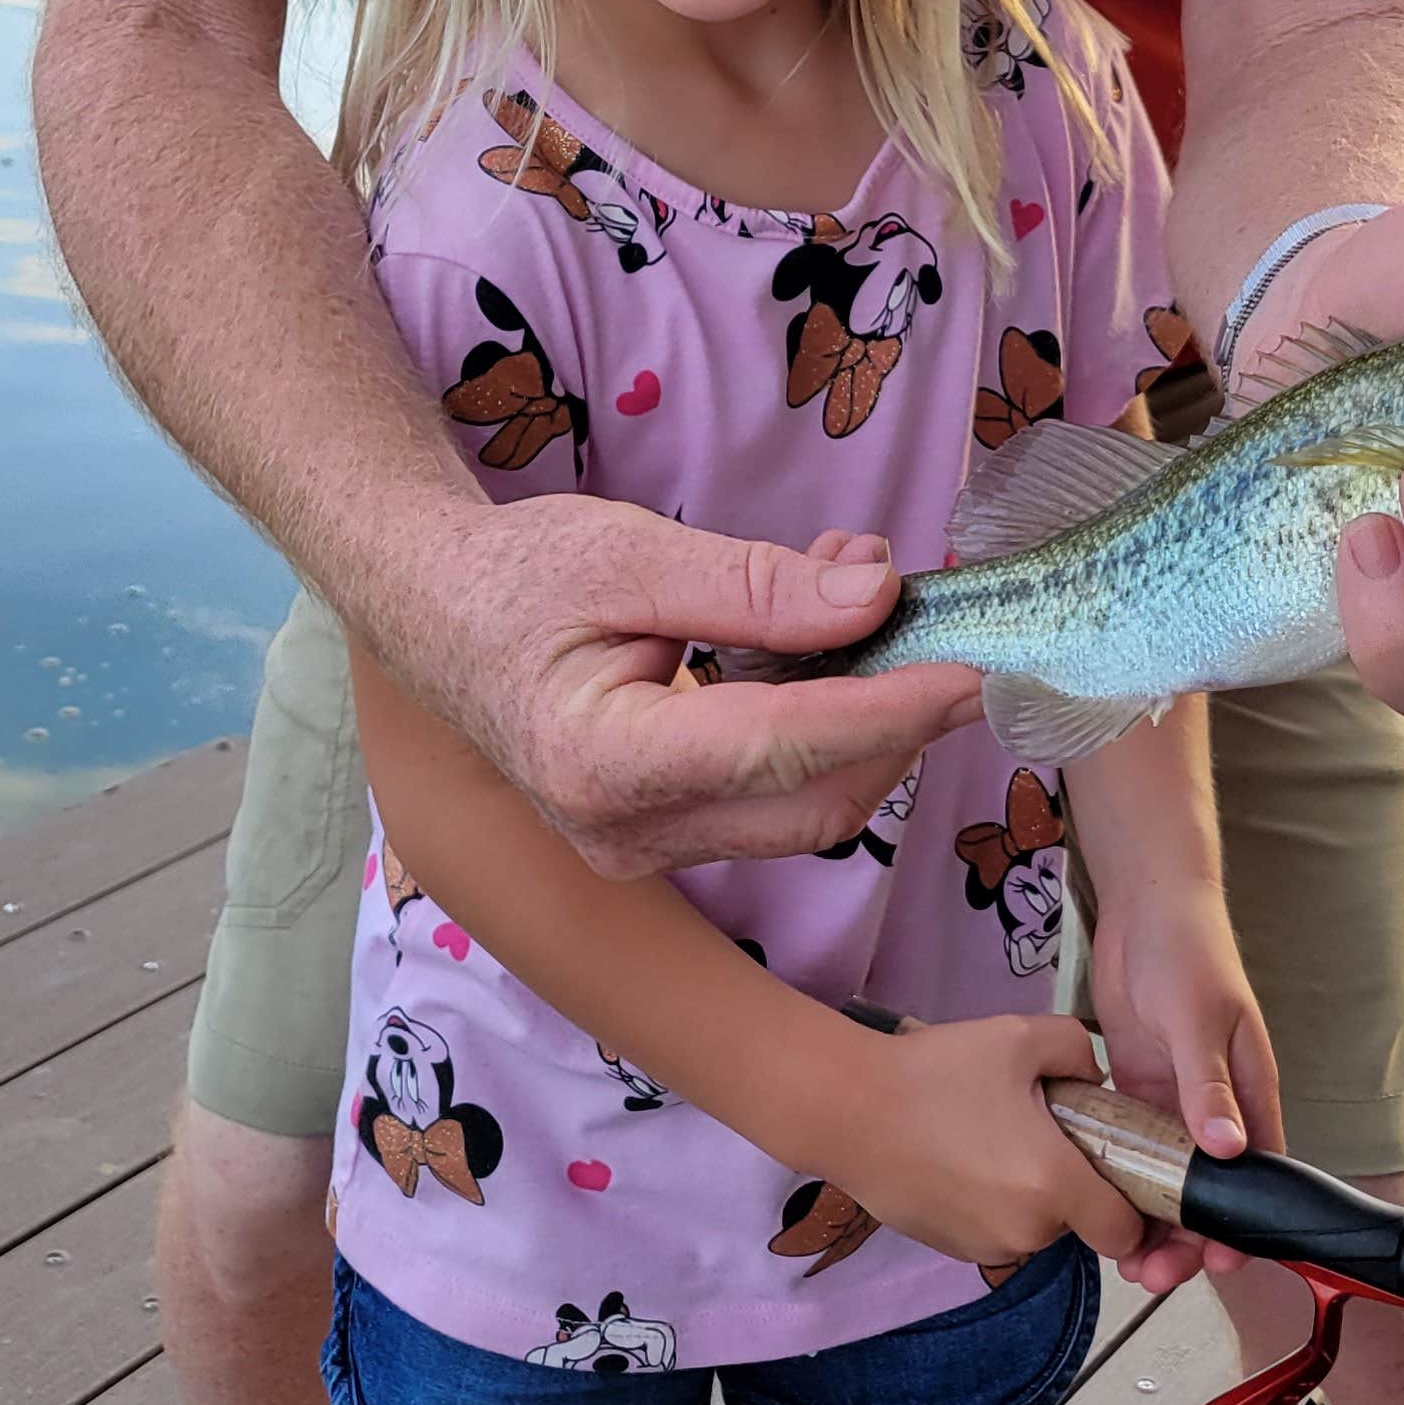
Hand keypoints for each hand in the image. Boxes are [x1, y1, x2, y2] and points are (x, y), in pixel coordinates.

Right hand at [432, 494, 979, 881]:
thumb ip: (754, 584)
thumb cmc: (515, 577)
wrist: (434, 615)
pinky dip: (820, 728)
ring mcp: (644, 850)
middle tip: (944, 626)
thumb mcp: (629, 554)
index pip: (778, 750)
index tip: (969, 672)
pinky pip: (772, 799)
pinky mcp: (665, 837)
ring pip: (802, 810)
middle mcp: (625, 835)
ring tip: (866, 597)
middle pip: (810, 804)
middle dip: (897, 723)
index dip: (886, 712)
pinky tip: (824, 641)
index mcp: (600, 762)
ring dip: (864, 718)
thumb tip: (876, 594)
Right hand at [822, 1013, 1143, 1276]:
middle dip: (1068, 1182)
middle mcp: (1027, 1232)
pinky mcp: (951, 1249)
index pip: (1125, 1232)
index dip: (1130, 1202)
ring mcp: (984, 1248)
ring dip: (1028, 1193)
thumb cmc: (936, 1073)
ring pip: (1034, 1226)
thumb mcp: (1020, 1036)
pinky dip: (989, 1203)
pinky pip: (993, 1230)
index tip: (1110, 1164)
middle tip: (1034, 1127)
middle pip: (1077, 1223)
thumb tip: (1095, 1080)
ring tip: (988, 1136)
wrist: (849, 1108)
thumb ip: (1079, 1050)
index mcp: (1054, 1186)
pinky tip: (958, 1157)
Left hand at [1084, 887, 1282, 1291]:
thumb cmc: (1190, 953)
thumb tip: (1225, 1149)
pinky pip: (1132, 1147)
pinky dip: (1119, 1178)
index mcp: (1249, 1095)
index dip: (1237, 1227)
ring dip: (1148, 1218)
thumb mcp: (1200, 1019)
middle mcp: (1215, 1108)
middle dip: (1184, 1238)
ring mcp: (1174, 1101)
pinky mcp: (1138, 1088)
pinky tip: (1093, 1202)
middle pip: (1206, 1192)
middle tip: (1146, 1272)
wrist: (1148, 906)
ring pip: (1167, 1179)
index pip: (1255, 1178)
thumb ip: (1210, 1085)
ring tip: (1118, 1254)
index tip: (1214, 1264)